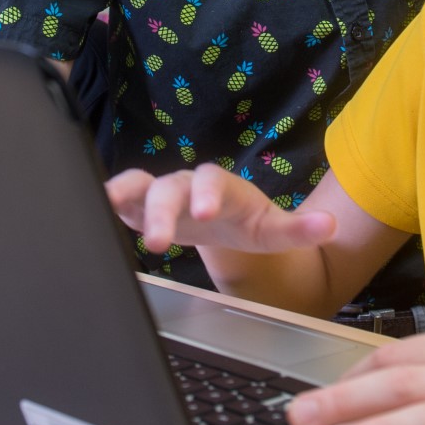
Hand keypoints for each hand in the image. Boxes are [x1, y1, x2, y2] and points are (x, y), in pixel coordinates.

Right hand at [105, 163, 335, 254]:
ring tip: (108, 205)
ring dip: (124, 196)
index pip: (212, 182)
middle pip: (170, 188)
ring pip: (138, 186)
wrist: (225, 221)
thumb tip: (330, 227)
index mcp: (220, 187)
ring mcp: (161, 193)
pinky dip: (108, 202)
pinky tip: (94, 211)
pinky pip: (122, 199)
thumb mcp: (274, 230)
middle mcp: (187, 185)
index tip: (205, 214)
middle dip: (162, 211)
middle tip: (157, 242)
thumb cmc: (247, 223)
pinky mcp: (140, 208)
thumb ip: (299, 230)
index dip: (207, 194)